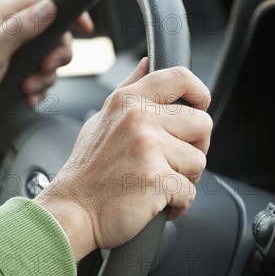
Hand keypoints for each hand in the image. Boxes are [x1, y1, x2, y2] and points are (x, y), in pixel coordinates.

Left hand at [0, 0, 92, 148]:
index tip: (85, 27)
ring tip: (27, 89)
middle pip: (54, 35)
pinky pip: (40, 78)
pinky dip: (38, 89)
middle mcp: (11, 30)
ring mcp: (14, 52)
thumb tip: (49, 9)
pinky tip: (27, 97)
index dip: (69, 11)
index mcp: (3, 14)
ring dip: (45, 78)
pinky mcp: (15, 72)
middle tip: (46, 68)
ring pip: (49, 59)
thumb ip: (22, 28)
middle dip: (56, 56)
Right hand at [35, 59, 212, 260]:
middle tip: (176, 162)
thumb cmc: (87, 172)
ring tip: (159, 184)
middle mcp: (138, 119)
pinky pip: (190, 191)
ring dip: (185, 178)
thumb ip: (128, 90)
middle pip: (202, 123)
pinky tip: (157, 203)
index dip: (200, 93)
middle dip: (196, 147)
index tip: (199, 109)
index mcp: (127, 101)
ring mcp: (148, 149)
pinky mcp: (156, 180)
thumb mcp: (101, 119)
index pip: (180, 78)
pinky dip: (178, 203)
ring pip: (199, 160)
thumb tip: (147, 64)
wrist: (72, 211)